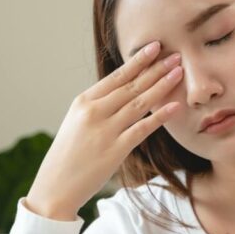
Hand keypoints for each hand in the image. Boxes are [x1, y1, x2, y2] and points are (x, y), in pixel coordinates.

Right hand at [25, 41, 183, 220]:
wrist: (55, 187)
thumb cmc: (68, 154)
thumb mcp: (77, 122)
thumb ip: (98, 106)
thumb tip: (124, 91)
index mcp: (83, 101)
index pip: (116, 76)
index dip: (138, 61)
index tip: (155, 47)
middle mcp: (94, 112)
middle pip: (131, 86)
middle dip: (156, 69)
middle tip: (176, 55)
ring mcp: (105, 131)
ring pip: (139, 103)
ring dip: (162, 86)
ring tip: (179, 73)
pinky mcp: (115, 150)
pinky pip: (142, 129)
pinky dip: (160, 116)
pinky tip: (175, 106)